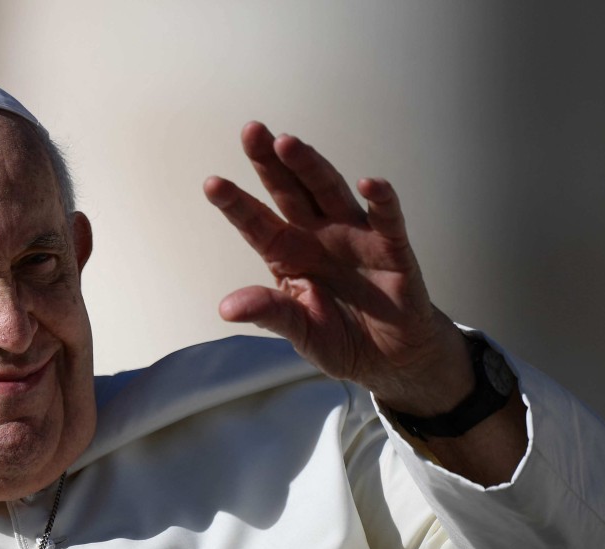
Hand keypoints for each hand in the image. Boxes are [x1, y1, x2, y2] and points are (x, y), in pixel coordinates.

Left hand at [203, 122, 470, 414]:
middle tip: (251, 132)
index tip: (212, 184)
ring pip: (330, 192)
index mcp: (288, 253)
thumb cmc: (340, 337)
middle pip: (290, 191)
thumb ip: (268, 312)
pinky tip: (371, 182)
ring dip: (311, 167)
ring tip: (288, 144)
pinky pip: (387, 220)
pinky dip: (382, 200)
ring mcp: (355, 237)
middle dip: (270, 162)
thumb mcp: (298, 329)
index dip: (236, 203)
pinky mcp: (392, 250)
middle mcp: (318, 235)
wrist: (388, 359)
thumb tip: (227, 309)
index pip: (257, 222)